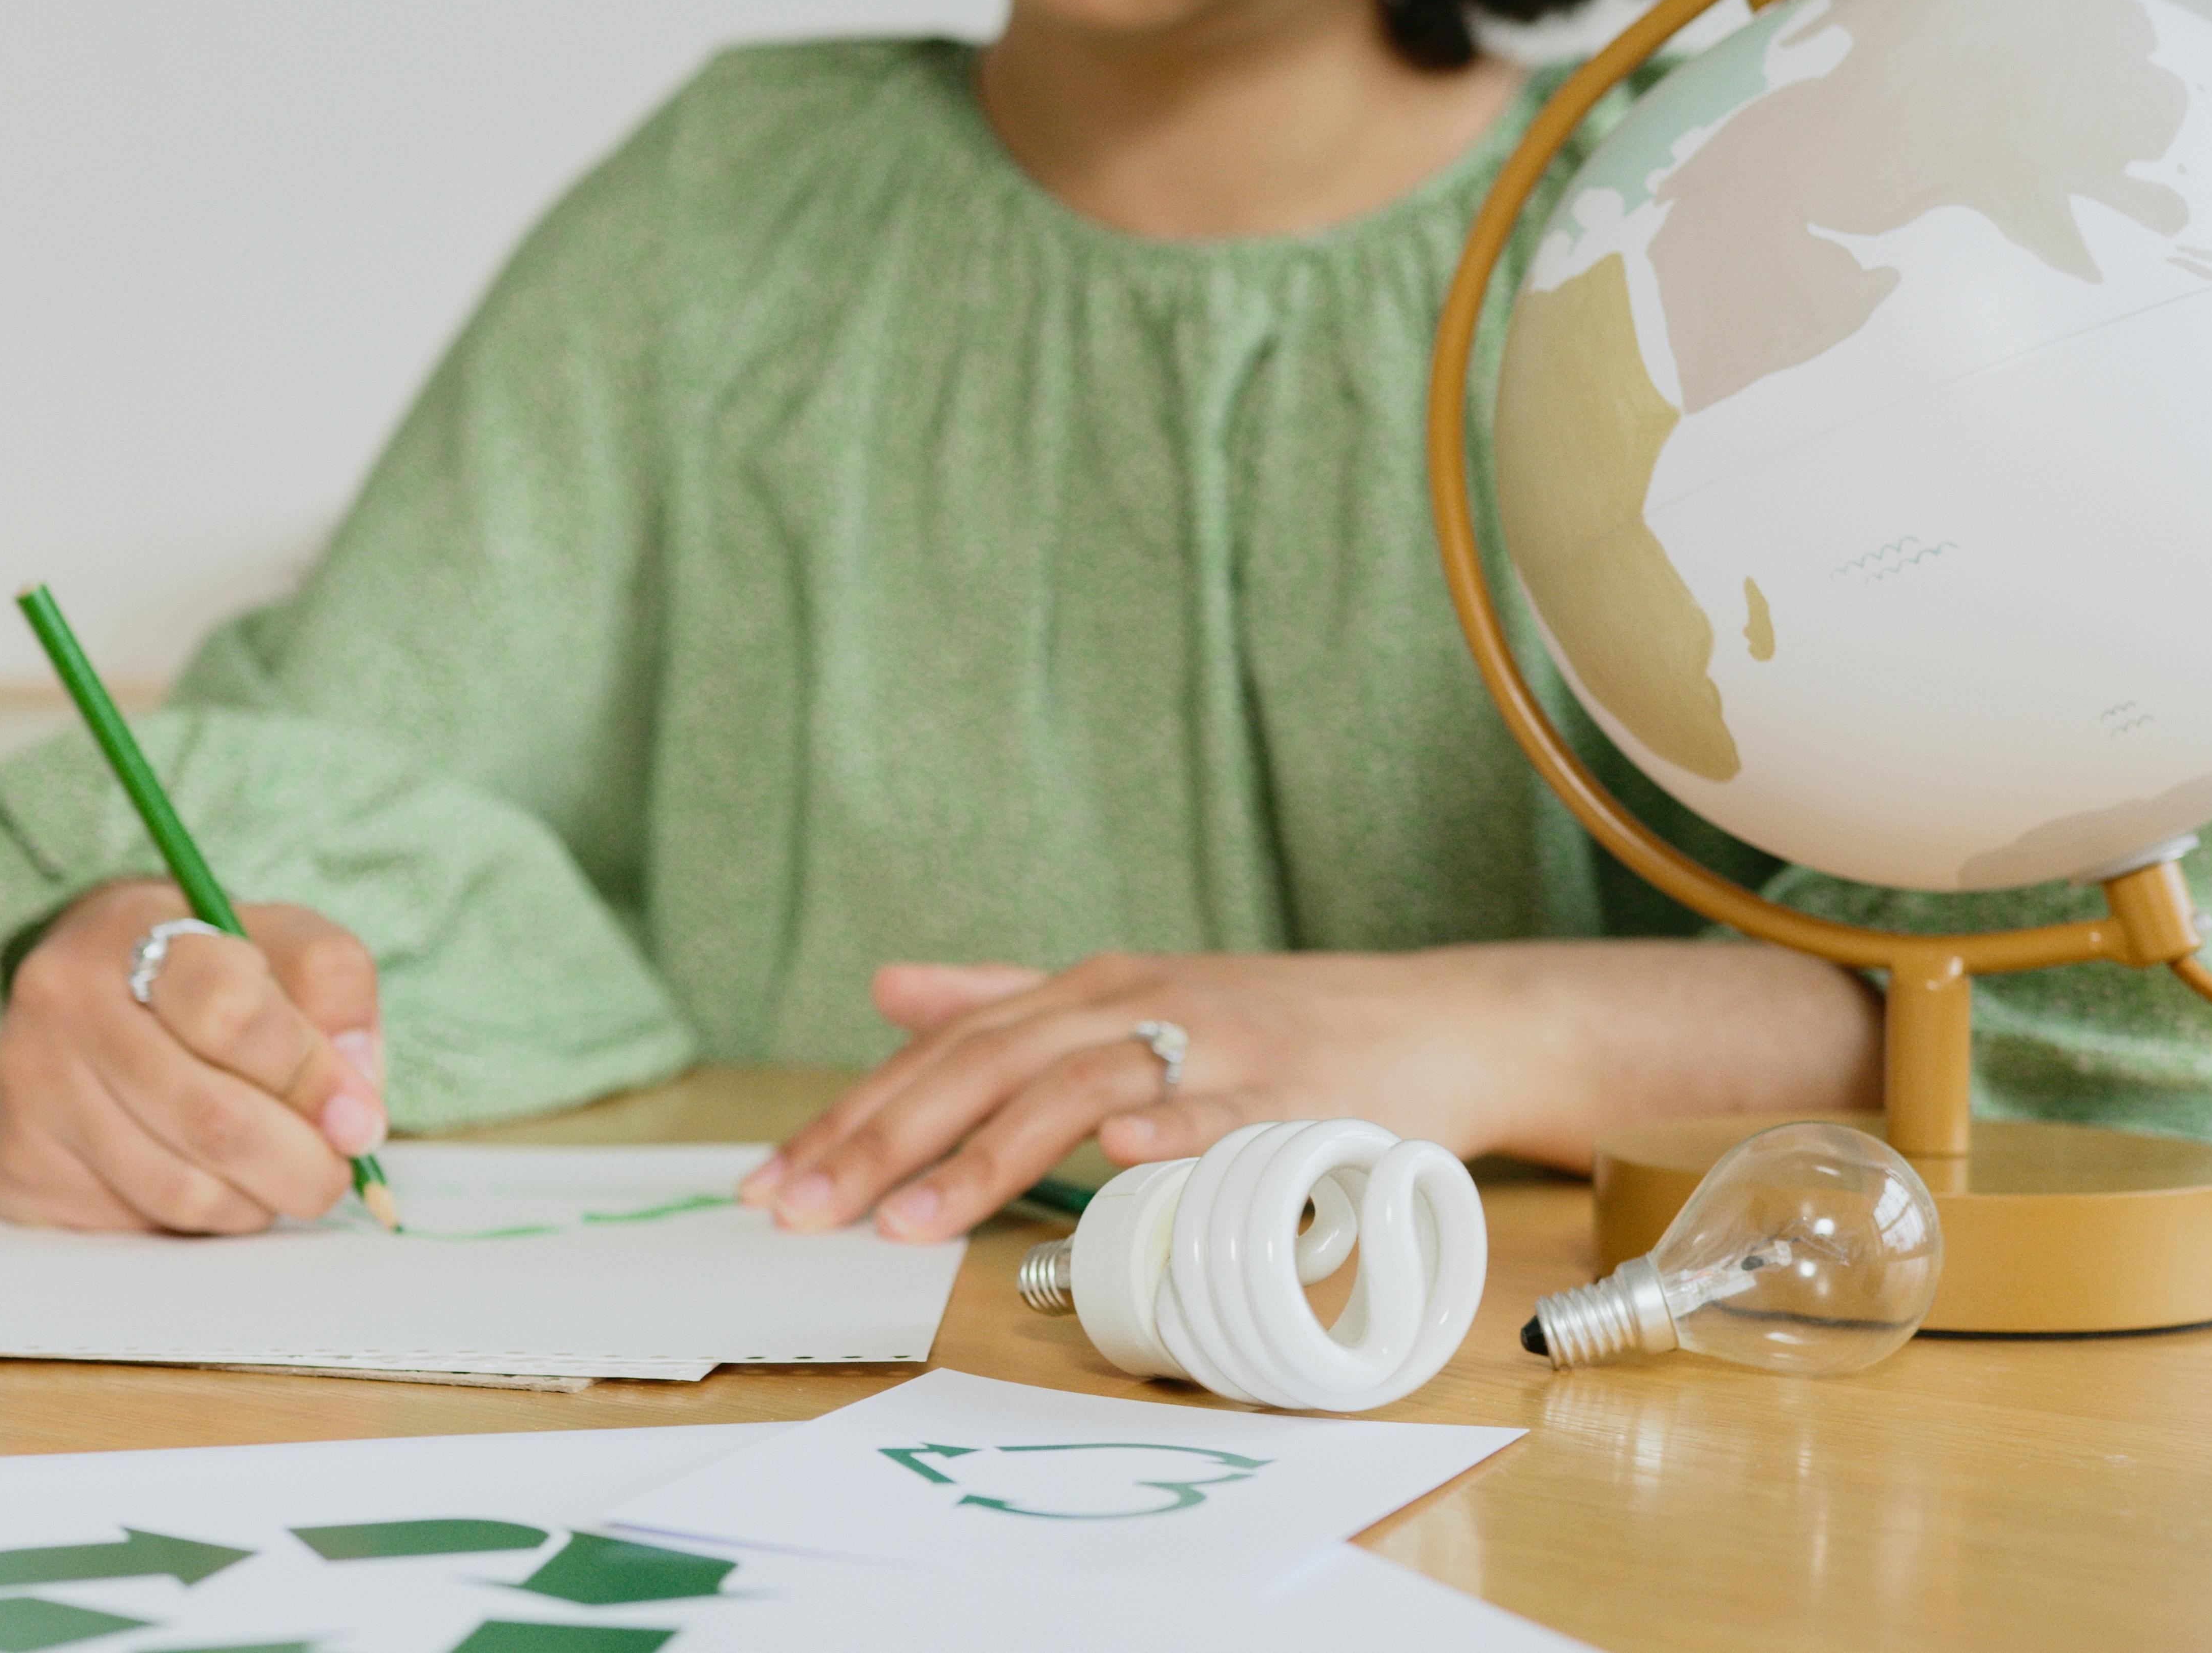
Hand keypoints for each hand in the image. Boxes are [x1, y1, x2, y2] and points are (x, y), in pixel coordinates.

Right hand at [0, 880, 388, 1233]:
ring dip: (254, 1199)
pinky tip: (201, 1175)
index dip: (312, 1076)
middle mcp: (64, 1003)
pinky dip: (197, 1217)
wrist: (83, 1001)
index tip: (356, 1113)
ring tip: (270, 1171)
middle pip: (213, 1120)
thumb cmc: (205, 974)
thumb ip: (338, 995)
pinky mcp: (14, 1163)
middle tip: (334, 1170)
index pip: (234, 1013)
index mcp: (136, 931)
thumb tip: (354, 1104)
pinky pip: (138, 1221)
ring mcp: (28, 1087)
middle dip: (301, 1164)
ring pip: (181, 1190)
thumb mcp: (283, 944)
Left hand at [738, 951, 1514, 1243]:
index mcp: (1088, 990)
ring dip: (989, 1154)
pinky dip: (1161, 1128)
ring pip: (1077, 1087)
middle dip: (884, 1140)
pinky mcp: (1289, 1091)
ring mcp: (1212, 1046)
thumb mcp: (1129, 1000)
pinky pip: (1217, 1110)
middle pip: (985, 1066)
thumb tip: (889, 990)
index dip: (854, 1115)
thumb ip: (1004, 998)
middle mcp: (1134, 1005)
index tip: (776, 1182)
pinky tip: (1111, 1155)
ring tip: (911, 1221)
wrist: (1436, 1025)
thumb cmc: (1277, 1030)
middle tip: (803, 1211)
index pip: (945, 1053)